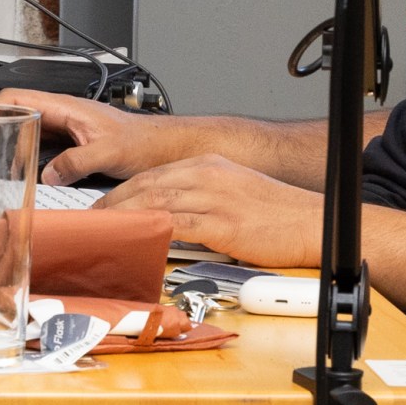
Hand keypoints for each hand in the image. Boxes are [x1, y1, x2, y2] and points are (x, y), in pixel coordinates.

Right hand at [3, 89, 186, 187]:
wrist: (163, 146)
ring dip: (1, 137)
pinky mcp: (69, 140)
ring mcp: (64, 125)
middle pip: (12, 109)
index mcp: (65, 106)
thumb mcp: (109, 152)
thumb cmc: (143, 141)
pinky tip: (14, 166)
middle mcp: (61, 112)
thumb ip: (76, 162)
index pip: (15, 97)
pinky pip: (35, 140)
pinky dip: (18, 150)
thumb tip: (47, 174)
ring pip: (22, 124)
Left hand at [97, 156, 321, 268]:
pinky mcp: (223, 222)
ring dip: (123, 218)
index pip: (152, 175)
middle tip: (90, 221)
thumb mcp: (234, 191)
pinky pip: (177, 225)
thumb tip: (168, 216)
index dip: (122, 191)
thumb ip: (200, 197)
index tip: (102, 207)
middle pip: (146, 185)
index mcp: (209, 164)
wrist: (314, 222)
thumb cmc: (278, 213)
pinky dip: (151, 232)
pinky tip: (135, 240)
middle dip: (112, 204)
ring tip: (102, 232)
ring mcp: (215, 197)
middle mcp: (208, 175)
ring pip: (155, 202)